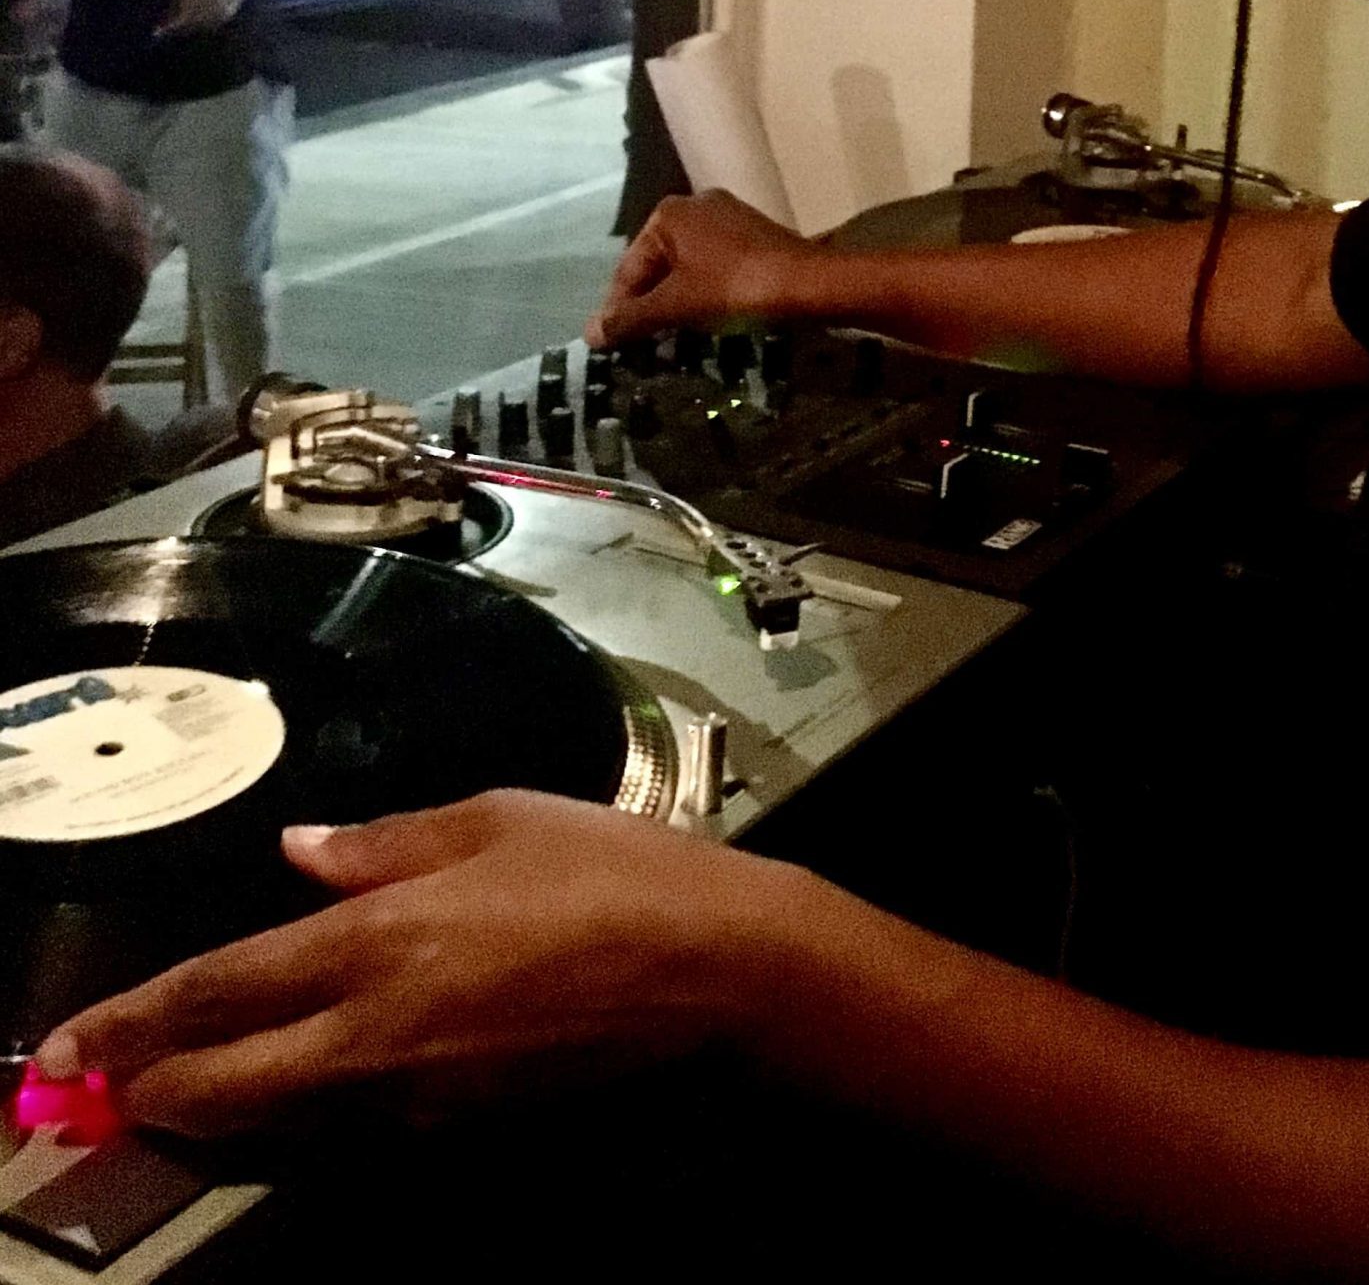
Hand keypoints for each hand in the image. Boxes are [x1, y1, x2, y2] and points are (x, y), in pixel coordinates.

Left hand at [34, 793, 804, 1136]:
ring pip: (284, 1119)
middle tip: (103, 1086)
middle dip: (155, 1090)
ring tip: (183, 1084)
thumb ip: (384, 844)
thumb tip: (299, 855)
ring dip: (226, 1107)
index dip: (136, 1020)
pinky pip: (354, 1123)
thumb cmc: (609, 871)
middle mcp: (377, 1036)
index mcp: (378, 942)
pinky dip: (305, 1107)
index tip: (74, 1043)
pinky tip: (303, 1077)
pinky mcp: (460, 1129)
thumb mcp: (494, 818)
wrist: (715, 971)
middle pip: (228, 1087)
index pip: (222, 991)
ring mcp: (416, 1098)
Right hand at [587, 189, 813, 345]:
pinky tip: (706, 321)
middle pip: (657, 264)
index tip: (611, 343)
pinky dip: (704, 293)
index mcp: (670, 214)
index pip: (629, 266)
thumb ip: (631, 318)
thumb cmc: (734, 288)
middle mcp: (696, 206)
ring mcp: (729, 218)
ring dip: (676, 302)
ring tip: (669, 339)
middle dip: (648, 304)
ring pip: (687, 267)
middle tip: (639, 345)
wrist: (808, 284)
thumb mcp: (677, 305)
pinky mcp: (754, 236)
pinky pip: (714, 267)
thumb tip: (589, 334)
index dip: (619, 307)